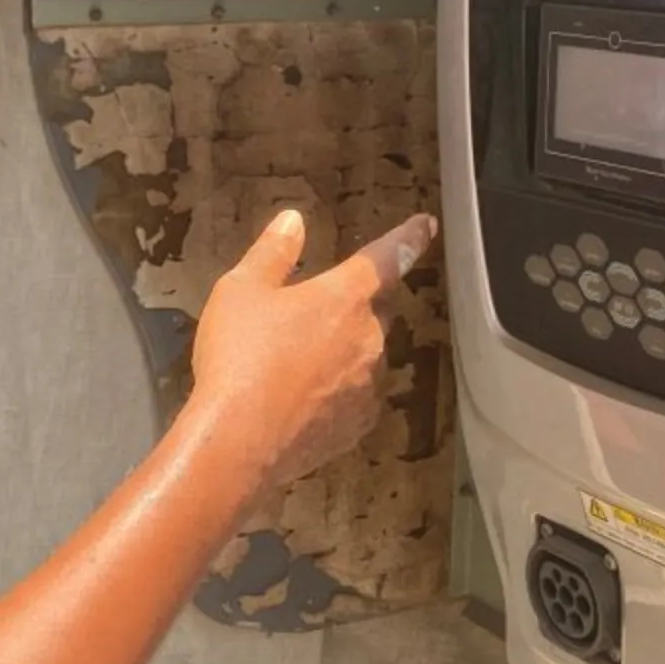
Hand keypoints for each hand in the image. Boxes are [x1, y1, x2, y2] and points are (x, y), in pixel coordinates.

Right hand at [187, 208, 437, 496]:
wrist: (238, 442)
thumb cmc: (237, 356)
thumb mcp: (241, 291)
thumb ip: (272, 253)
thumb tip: (292, 221)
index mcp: (346, 296)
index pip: (387, 257)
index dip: (408, 238)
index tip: (427, 226)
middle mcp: (369, 337)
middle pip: (374, 310)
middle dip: (352, 308)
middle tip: (311, 315)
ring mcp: (368, 385)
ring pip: (367, 356)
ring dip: (344, 352)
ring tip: (297, 365)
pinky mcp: (359, 424)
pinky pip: (357, 396)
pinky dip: (339, 392)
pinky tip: (304, 400)